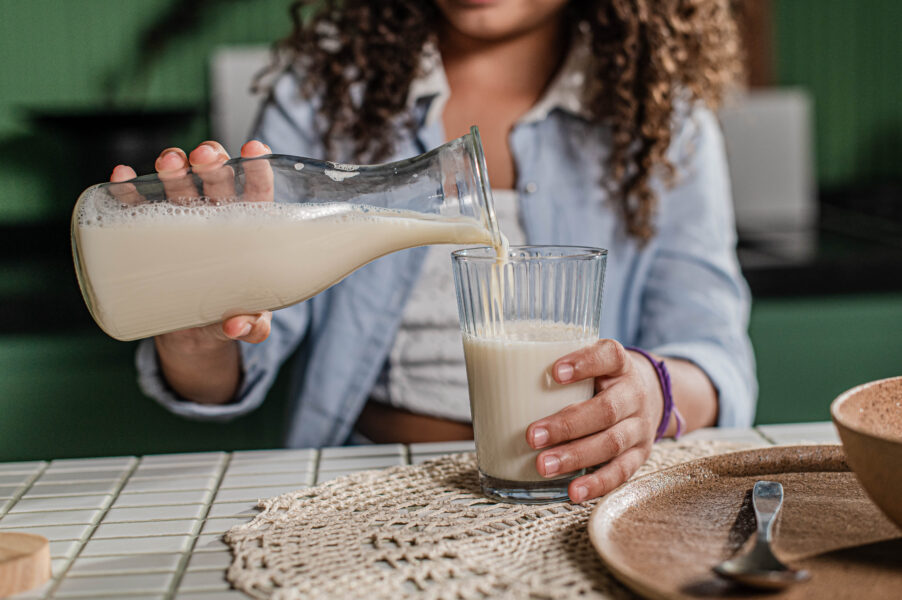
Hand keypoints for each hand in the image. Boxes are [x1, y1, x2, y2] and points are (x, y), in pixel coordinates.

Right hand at [110, 140, 274, 403]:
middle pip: (216, 180)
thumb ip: (253, 326)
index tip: (255, 150)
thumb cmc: (234, 315)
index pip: (258, 193)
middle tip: (204, 158)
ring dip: (174, 168)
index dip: (258, 169)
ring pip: (179, 185)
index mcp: (251, 230)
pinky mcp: (150, 236)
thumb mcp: (250, 323)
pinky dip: (129, 189)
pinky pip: (137, 206)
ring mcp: (182, 223)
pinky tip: (123, 176)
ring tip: (169, 162)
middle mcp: (218, 218)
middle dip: (211, 163)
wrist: (195, 334)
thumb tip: (240, 325)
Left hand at [525, 339, 665, 502]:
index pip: (609, 355)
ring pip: (611, 443)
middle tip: (532, 436)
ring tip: (543, 466)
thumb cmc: (601, 379)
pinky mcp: (639, 455)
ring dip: (575, 457)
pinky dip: (597, 484)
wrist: (649, 396)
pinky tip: (573, 492)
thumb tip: (491, 381)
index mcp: (619, 364)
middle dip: (567, 425)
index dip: (585, 363)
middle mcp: (634, 394)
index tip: (554, 371)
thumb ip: (554, 370)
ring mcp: (639, 426)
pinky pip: (620, 472)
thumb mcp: (589, 365)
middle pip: (606, 410)